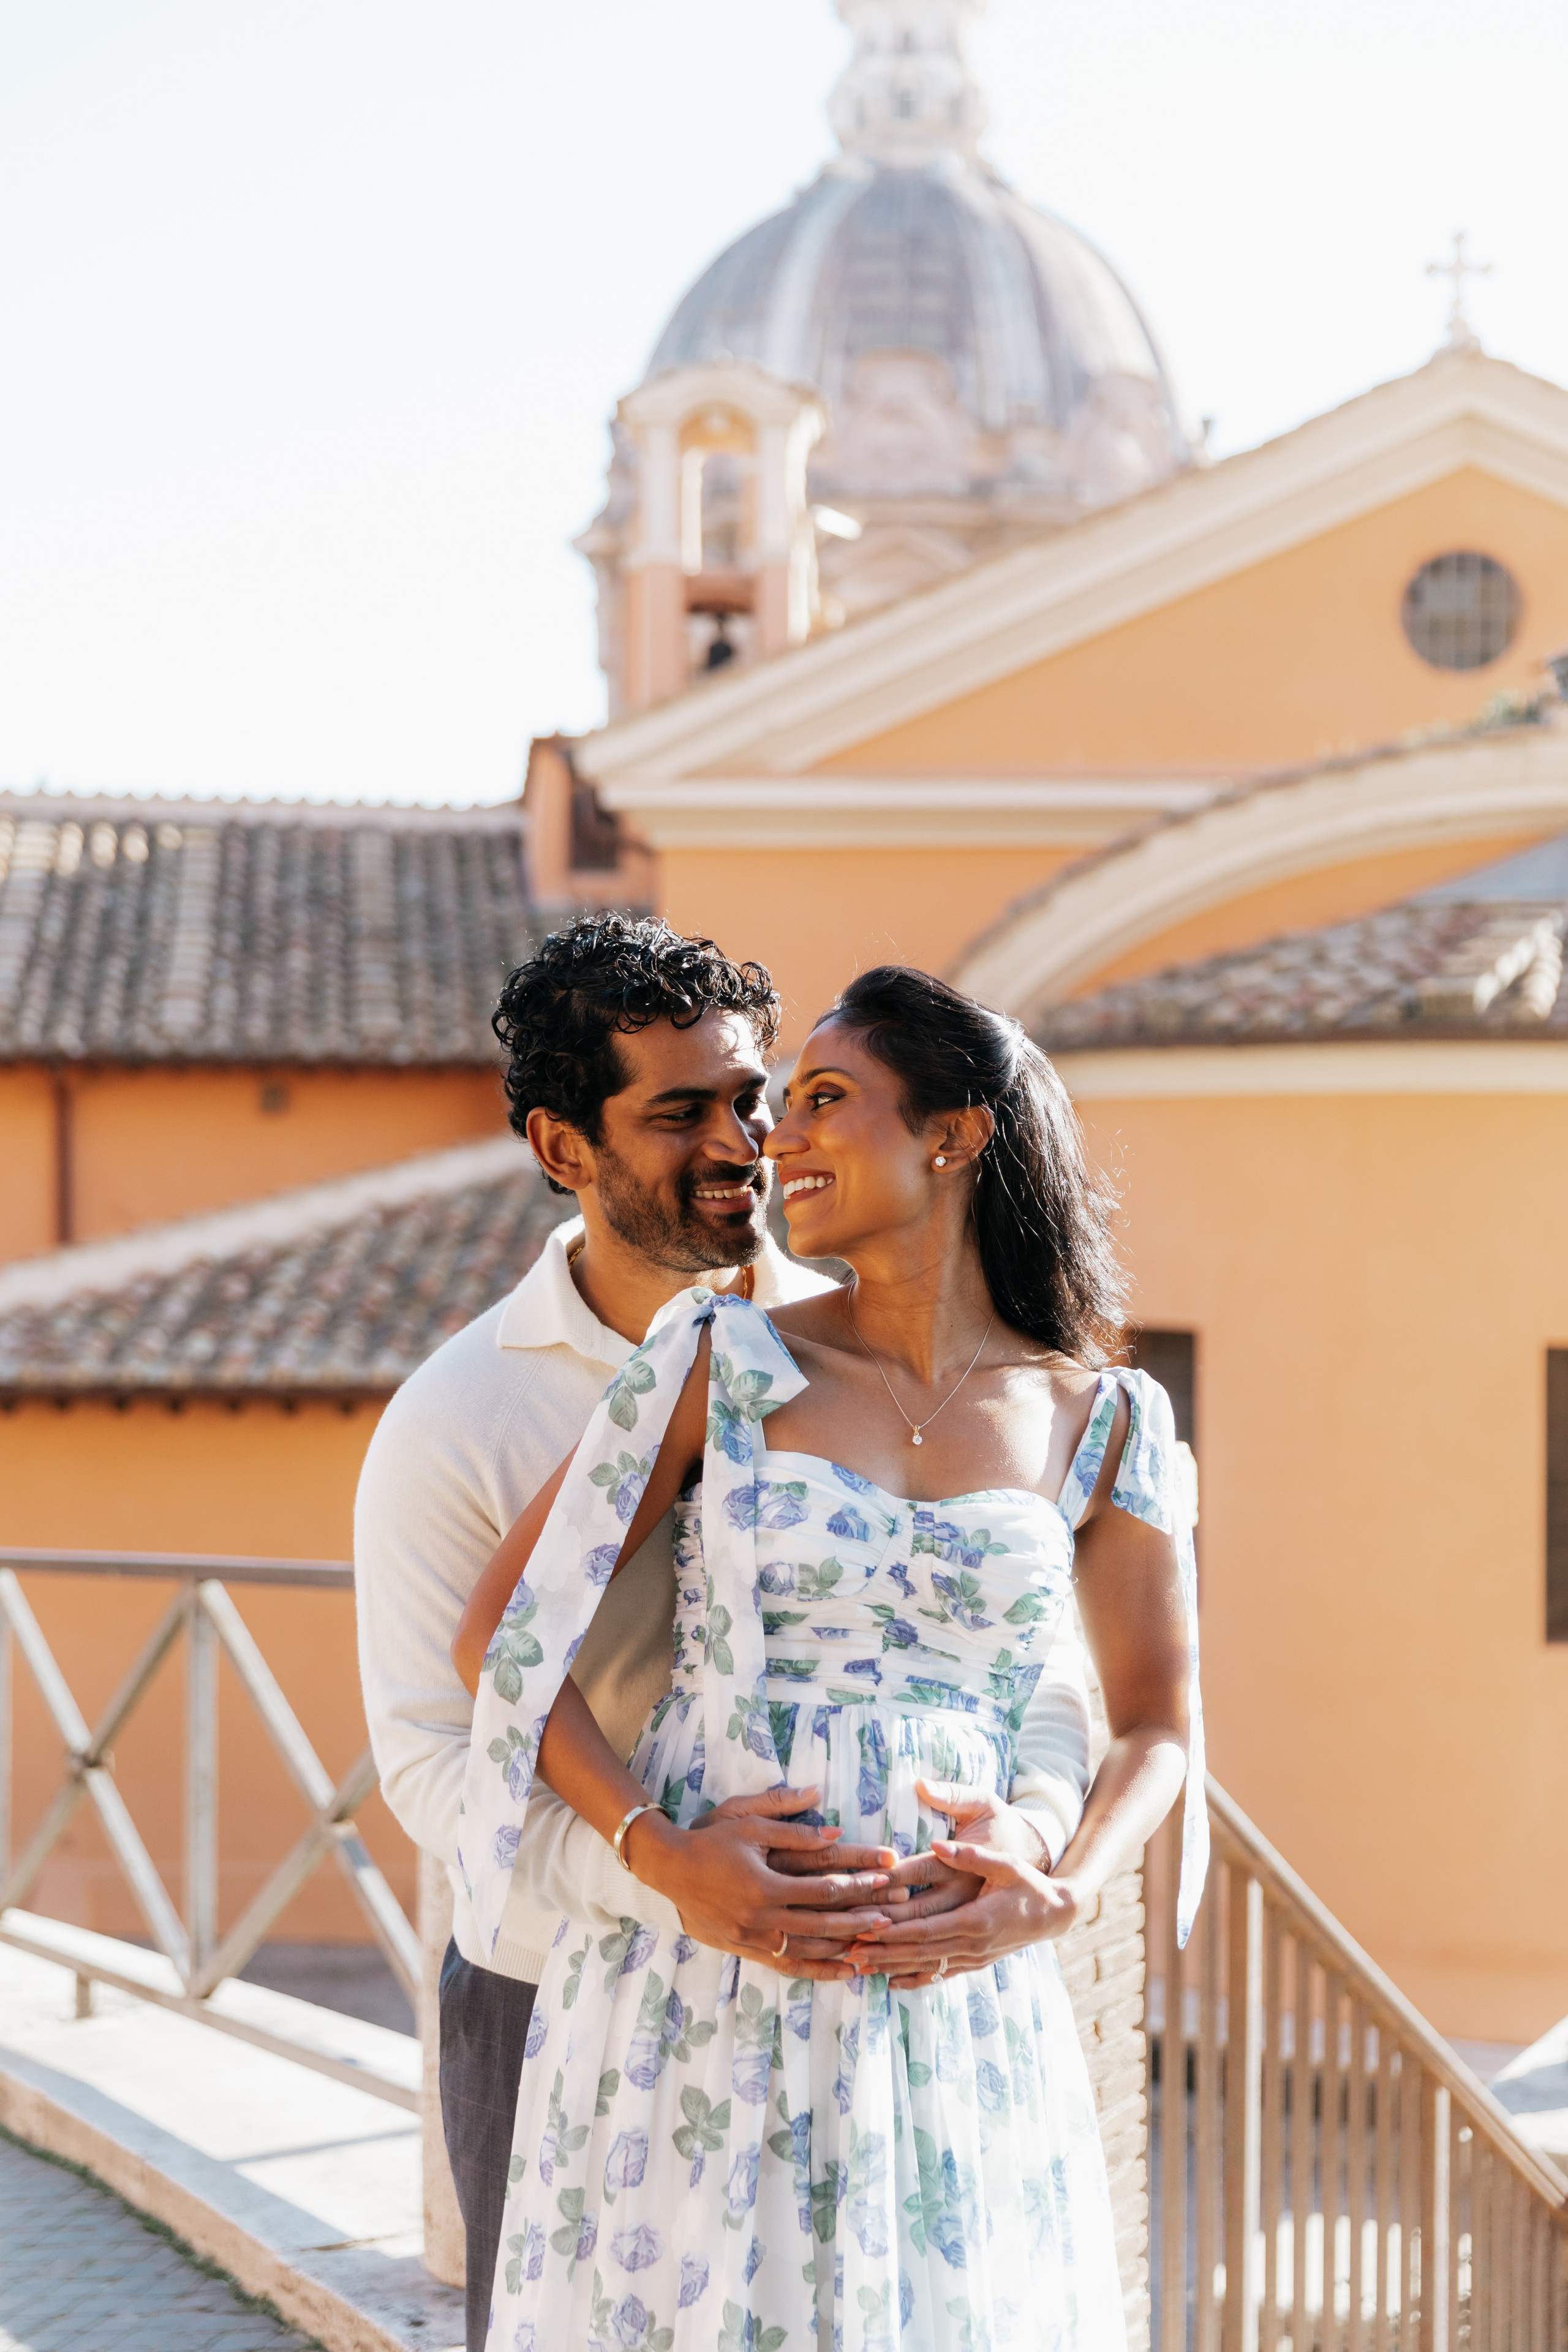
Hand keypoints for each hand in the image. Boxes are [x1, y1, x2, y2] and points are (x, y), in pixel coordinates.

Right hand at [625, 1783, 895, 1980]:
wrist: (669, 1869)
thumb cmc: (711, 1840)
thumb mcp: (748, 1822)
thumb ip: (794, 1829)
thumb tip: (836, 1830)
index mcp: (765, 1884)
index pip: (824, 1888)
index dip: (857, 1884)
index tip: (885, 1878)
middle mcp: (761, 1917)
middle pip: (822, 1925)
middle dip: (860, 1921)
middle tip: (891, 1918)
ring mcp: (753, 1939)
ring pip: (808, 1951)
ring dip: (843, 1949)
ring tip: (875, 1948)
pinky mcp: (745, 1949)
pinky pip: (788, 1966)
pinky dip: (817, 1970)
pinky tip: (842, 1971)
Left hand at [846, 1779, 1078, 1989]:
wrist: (1055, 1913)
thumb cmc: (1028, 1882)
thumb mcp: (1004, 1863)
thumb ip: (970, 1855)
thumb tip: (937, 1844)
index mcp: (975, 1918)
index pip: (925, 1928)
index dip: (893, 1931)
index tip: (864, 1928)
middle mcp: (971, 1944)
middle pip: (918, 1951)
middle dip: (881, 1952)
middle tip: (847, 1952)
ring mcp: (973, 1957)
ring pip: (925, 1966)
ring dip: (891, 1967)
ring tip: (858, 1967)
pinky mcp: (975, 1963)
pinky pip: (940, 1975)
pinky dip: (915, 1980)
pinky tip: (892, 1983)